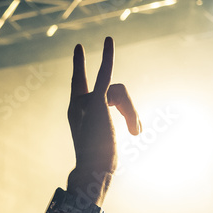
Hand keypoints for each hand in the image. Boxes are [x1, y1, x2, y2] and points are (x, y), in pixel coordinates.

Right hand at [67, 37, 140, 196]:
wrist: (92, 172)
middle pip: (111, 92)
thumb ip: (111, 128)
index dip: (80, 68)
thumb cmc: (98, 165)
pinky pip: (105, 75)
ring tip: (135, 132)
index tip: (78, 50)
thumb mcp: (106, 142)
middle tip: (131, 118)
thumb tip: (134, 125)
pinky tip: (108, 40)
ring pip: (119, 92)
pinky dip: (107, 56)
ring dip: (131, 112)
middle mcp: (78, 105)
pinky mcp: (97, 102)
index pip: (80, 85)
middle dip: (125, 107)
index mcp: (77, 113)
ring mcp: (85, 102)